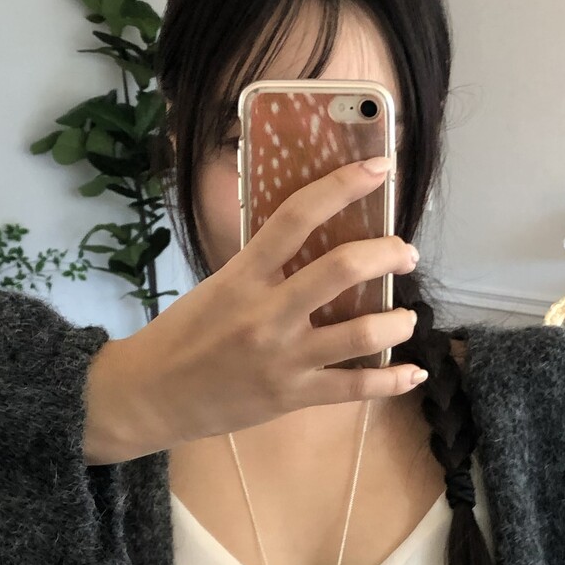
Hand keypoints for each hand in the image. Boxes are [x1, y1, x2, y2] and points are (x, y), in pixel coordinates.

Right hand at [83, 154, 423, 460]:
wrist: (150, 396)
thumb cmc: (184, 335)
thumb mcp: (217, 286)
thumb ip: (263, 266)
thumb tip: (316, 241)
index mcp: (243, 275)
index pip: (297, 216)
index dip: (342, 186)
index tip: (378, 168)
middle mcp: (267, 313)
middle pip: (342, 270)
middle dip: (387, 254)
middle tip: (404, 253)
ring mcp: (283, 358)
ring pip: (361, 333)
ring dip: (398, 320)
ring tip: (407, 316)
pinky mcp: (292, 396)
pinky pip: (355, 388)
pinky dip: (392, 380)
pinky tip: (414, 371)